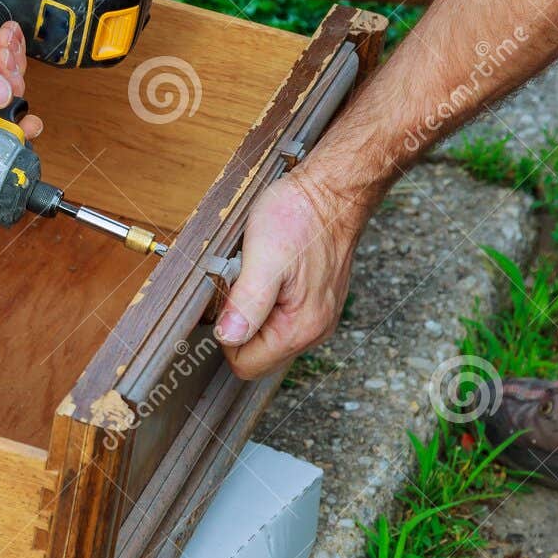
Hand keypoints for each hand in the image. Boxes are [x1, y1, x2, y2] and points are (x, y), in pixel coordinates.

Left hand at [213, 172, 371, 379]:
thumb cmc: (301, 217)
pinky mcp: (315, 303)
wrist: (332, 193)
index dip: (225, 337)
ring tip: (255, 275)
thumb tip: (228, 337)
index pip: (245, 364)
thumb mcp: (264, 256)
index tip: (226, 302)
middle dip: (239, 325)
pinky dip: (267, 301)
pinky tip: (267, 273)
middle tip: (240, 284)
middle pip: (257, 355)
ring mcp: (316, 318)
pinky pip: (280, 318)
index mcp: (299, 328)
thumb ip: (247, 302)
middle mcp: (312, 330)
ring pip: (267, 336)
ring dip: (252, 311)